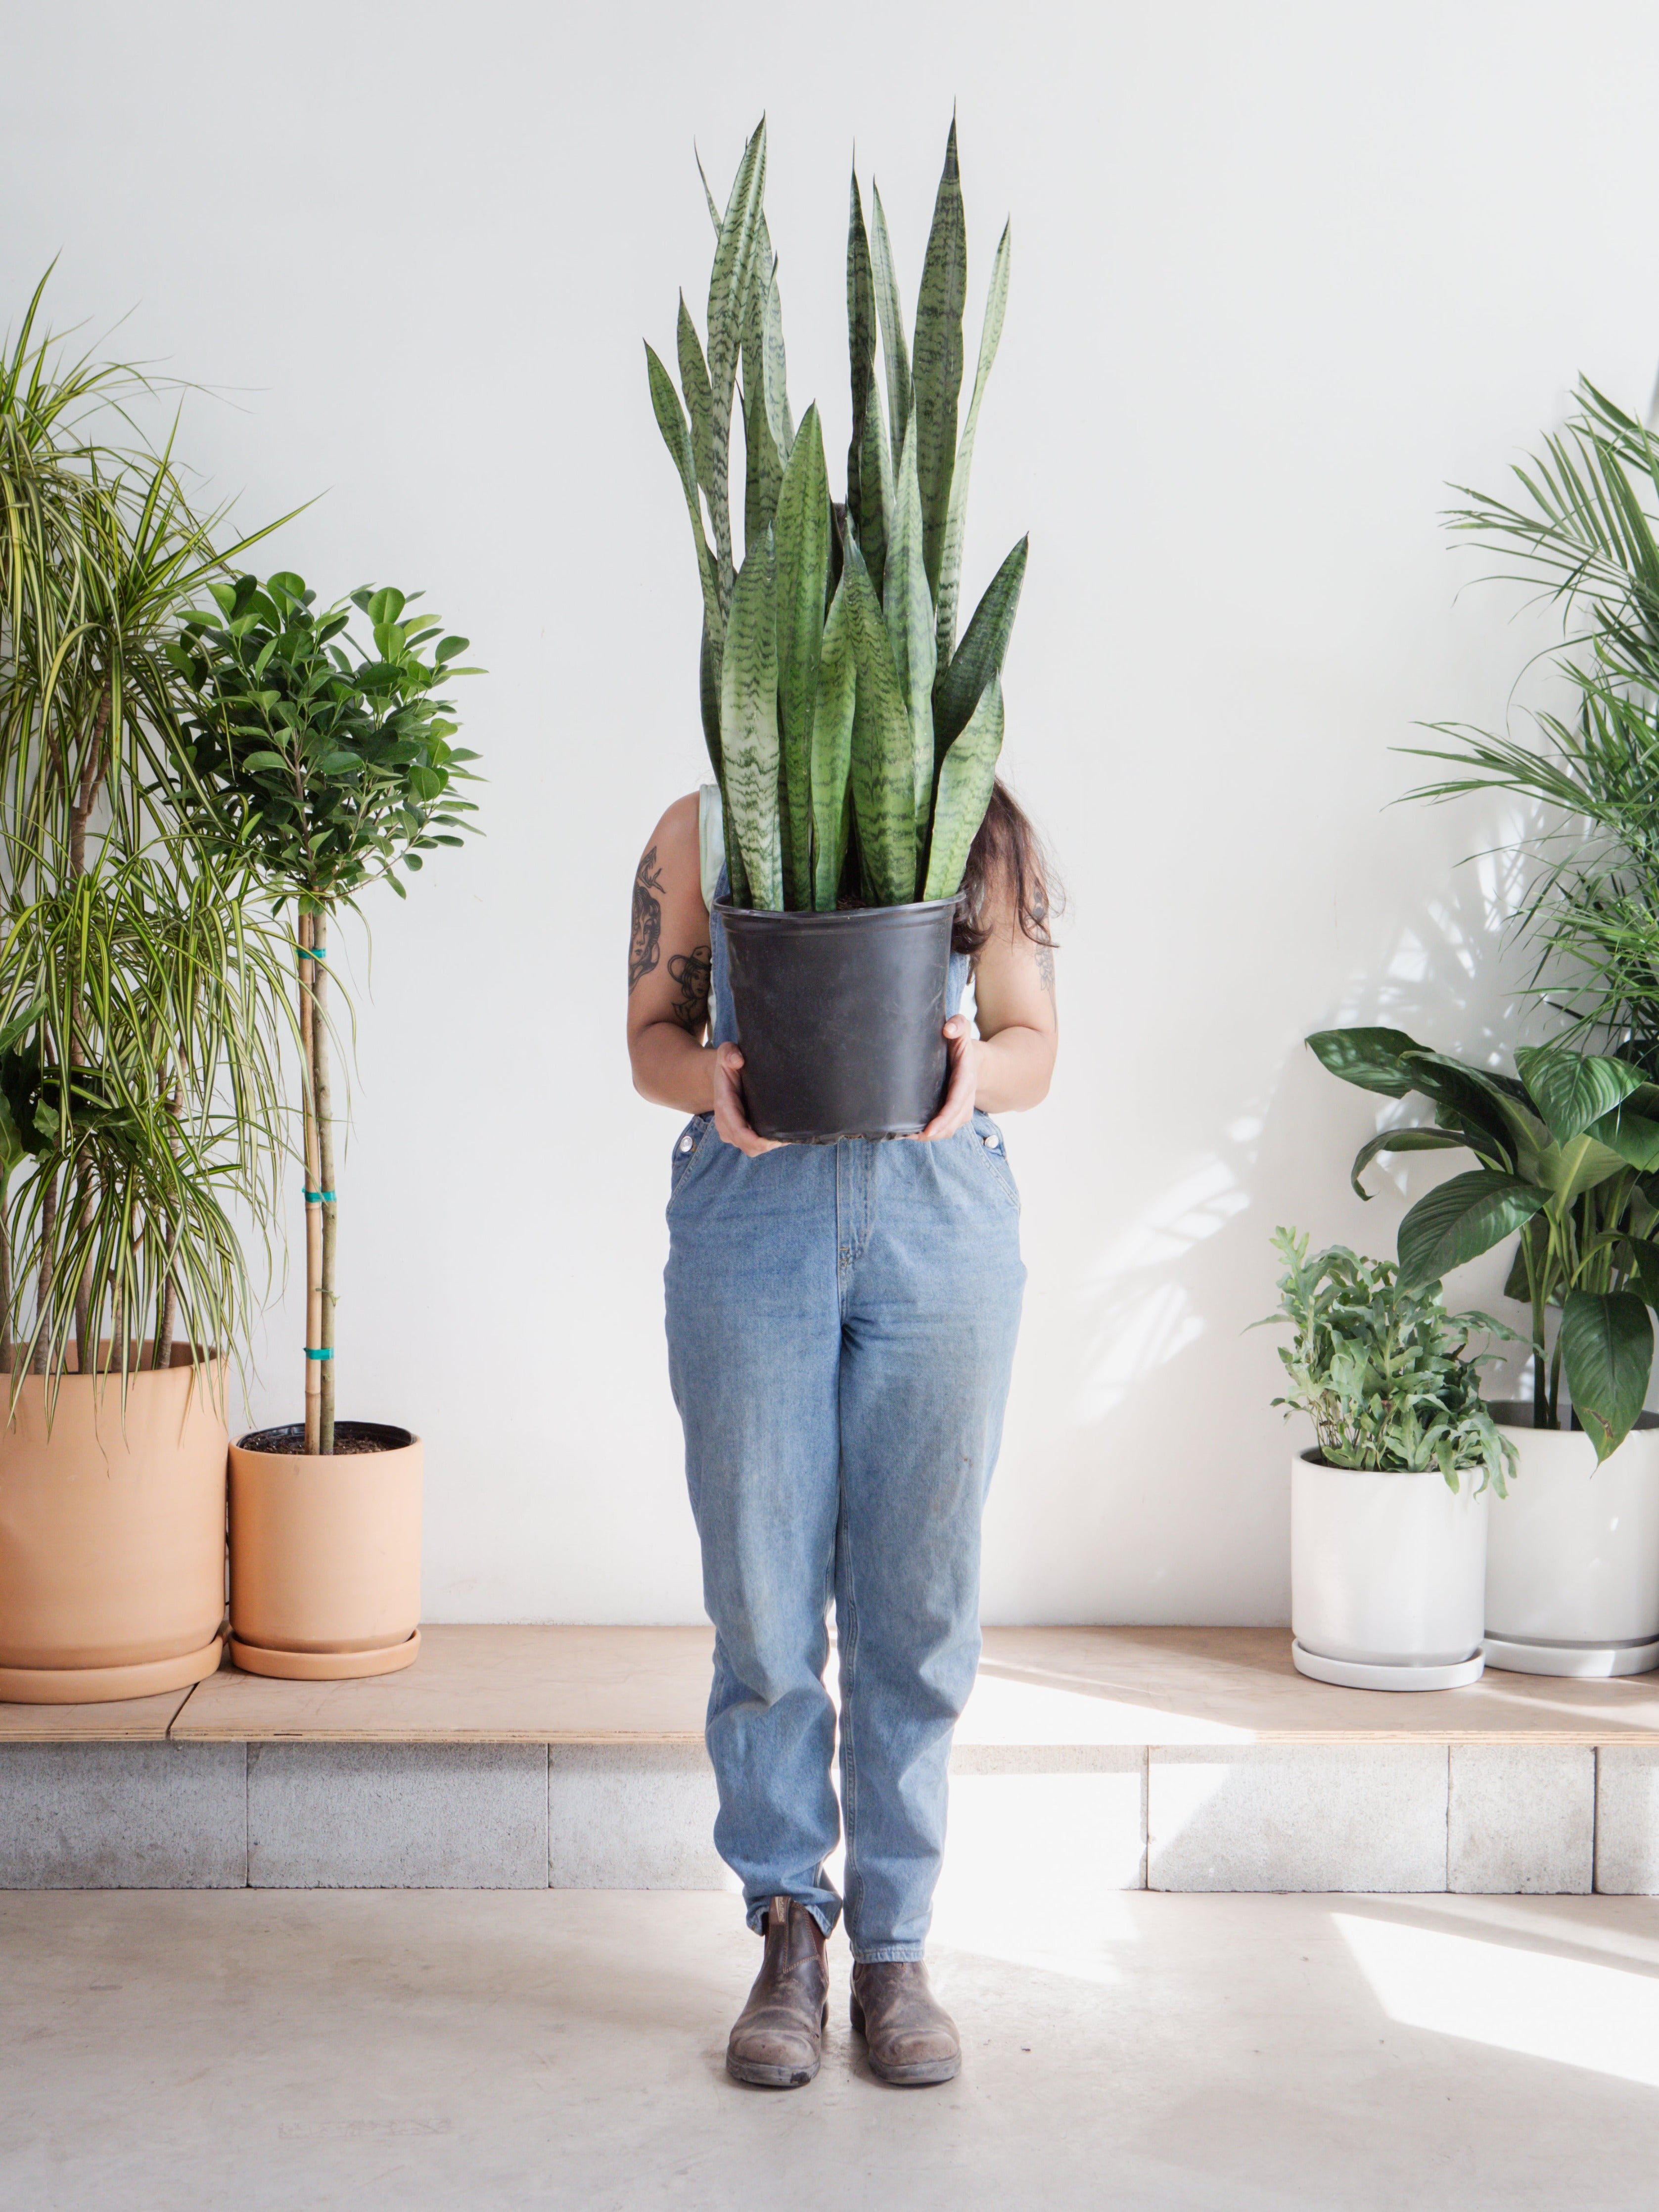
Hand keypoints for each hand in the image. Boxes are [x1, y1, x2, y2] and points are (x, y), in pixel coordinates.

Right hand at [713, 1043, 784, 1155]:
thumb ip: (729, 1053)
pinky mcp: (739, 1133)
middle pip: (747, 1145)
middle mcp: (725, 1123)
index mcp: (724, 1106)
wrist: (721, 1075)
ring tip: (787, 1137)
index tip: (773, 1141)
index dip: (755, 1140)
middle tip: (789, 1138)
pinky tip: (781, 1137)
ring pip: (751, 1149)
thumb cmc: (727, 1065)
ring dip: (768, 1146)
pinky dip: (766, 1144)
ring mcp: (731, 1131)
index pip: (738, 1130)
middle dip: (767, 1146)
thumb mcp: (726, 1053)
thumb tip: (738, 1060)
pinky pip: (753, 1146)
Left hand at [910, 1015, 982, 1140]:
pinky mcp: (954, 1114)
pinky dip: (930, 1134)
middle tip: (908, 1135)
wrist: (976, 1060)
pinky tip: (912, 1133)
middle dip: (933, 1133)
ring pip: (948, 1129)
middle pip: (952, 1123)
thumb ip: (958, 1024)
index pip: (956, 1102)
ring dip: (930, 1136)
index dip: (944, 1118)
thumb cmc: (962, 1044)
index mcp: (966, 1079)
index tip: (929, 1130)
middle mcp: (966, 1098)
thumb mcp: (962, 1028)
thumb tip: (947, 1030)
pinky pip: (945, 1129)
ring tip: (906, 1135)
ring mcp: (961, 1108)